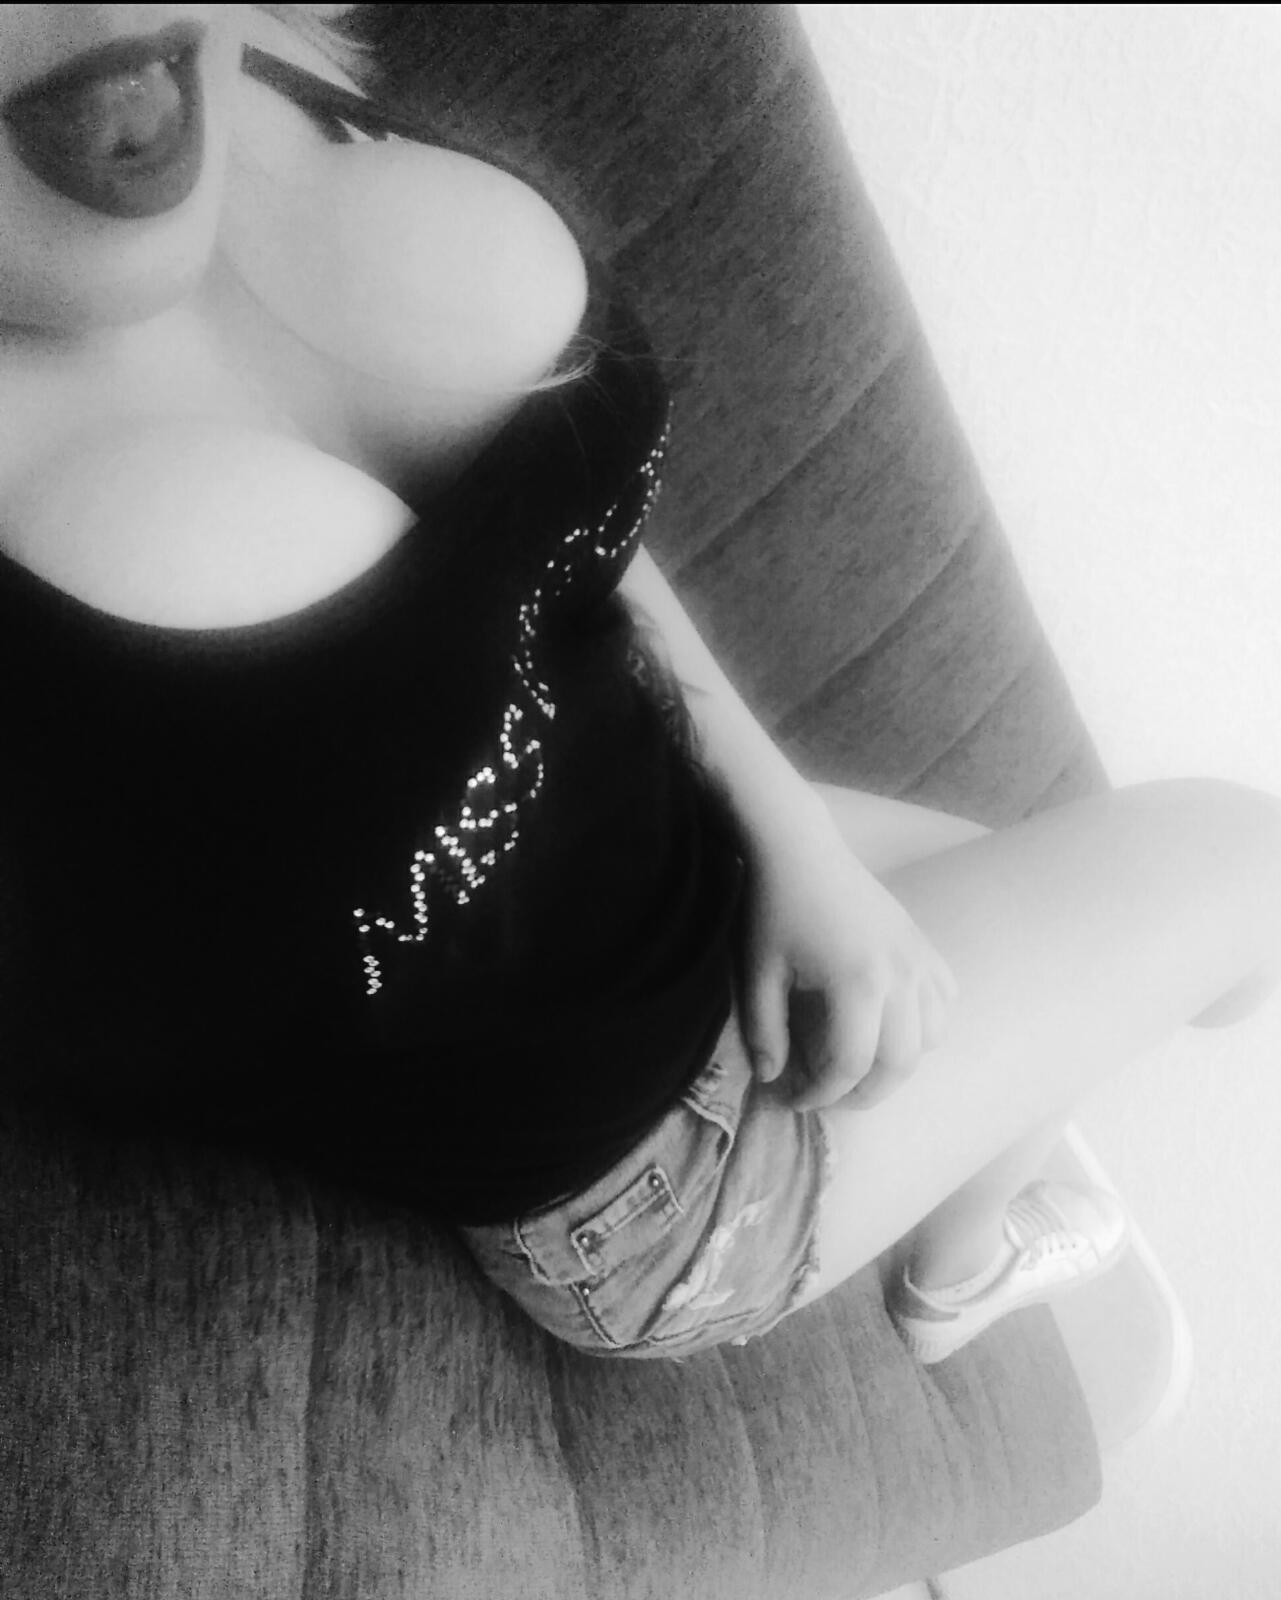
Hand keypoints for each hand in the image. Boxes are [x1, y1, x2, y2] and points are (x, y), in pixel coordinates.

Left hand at [738, 805, 958, 1111]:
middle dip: (865, 1093)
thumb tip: (773, 1079)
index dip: (820, 1094)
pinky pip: (945, 1000)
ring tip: (860, 1065)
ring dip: (899, 1063)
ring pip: (931, 1037)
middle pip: (900, 1064)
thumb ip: (764, 1032)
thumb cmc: (773, 908)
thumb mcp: (757, 974)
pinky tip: (892, 1024)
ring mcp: (919, 959)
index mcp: (857, 983)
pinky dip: (926, 1025)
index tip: (793, 1098)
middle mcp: (900, 975)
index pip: (850, 1065)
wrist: (799, 848)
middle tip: (830, 1096)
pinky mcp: (923, 945)